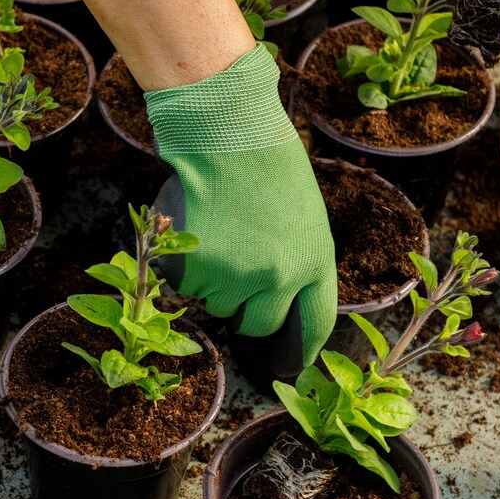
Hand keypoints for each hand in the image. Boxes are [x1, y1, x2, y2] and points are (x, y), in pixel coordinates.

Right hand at [145, 46, 336, 368]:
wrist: (227, 132)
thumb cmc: (267, 162)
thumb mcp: (303, 214)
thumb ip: (296, 258)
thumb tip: (278, 296)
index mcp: (314, 260)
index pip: (315, 323)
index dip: (301, 348)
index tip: (290, 366)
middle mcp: (278, 277)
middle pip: (257, 324)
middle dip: (243, 309)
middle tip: (234, 274)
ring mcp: (235, 276)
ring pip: (215, 304)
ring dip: (211, 282)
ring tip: (216, 233)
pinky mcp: (196, 269)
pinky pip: (185, 286)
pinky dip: (184, 268)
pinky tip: (195, 229)